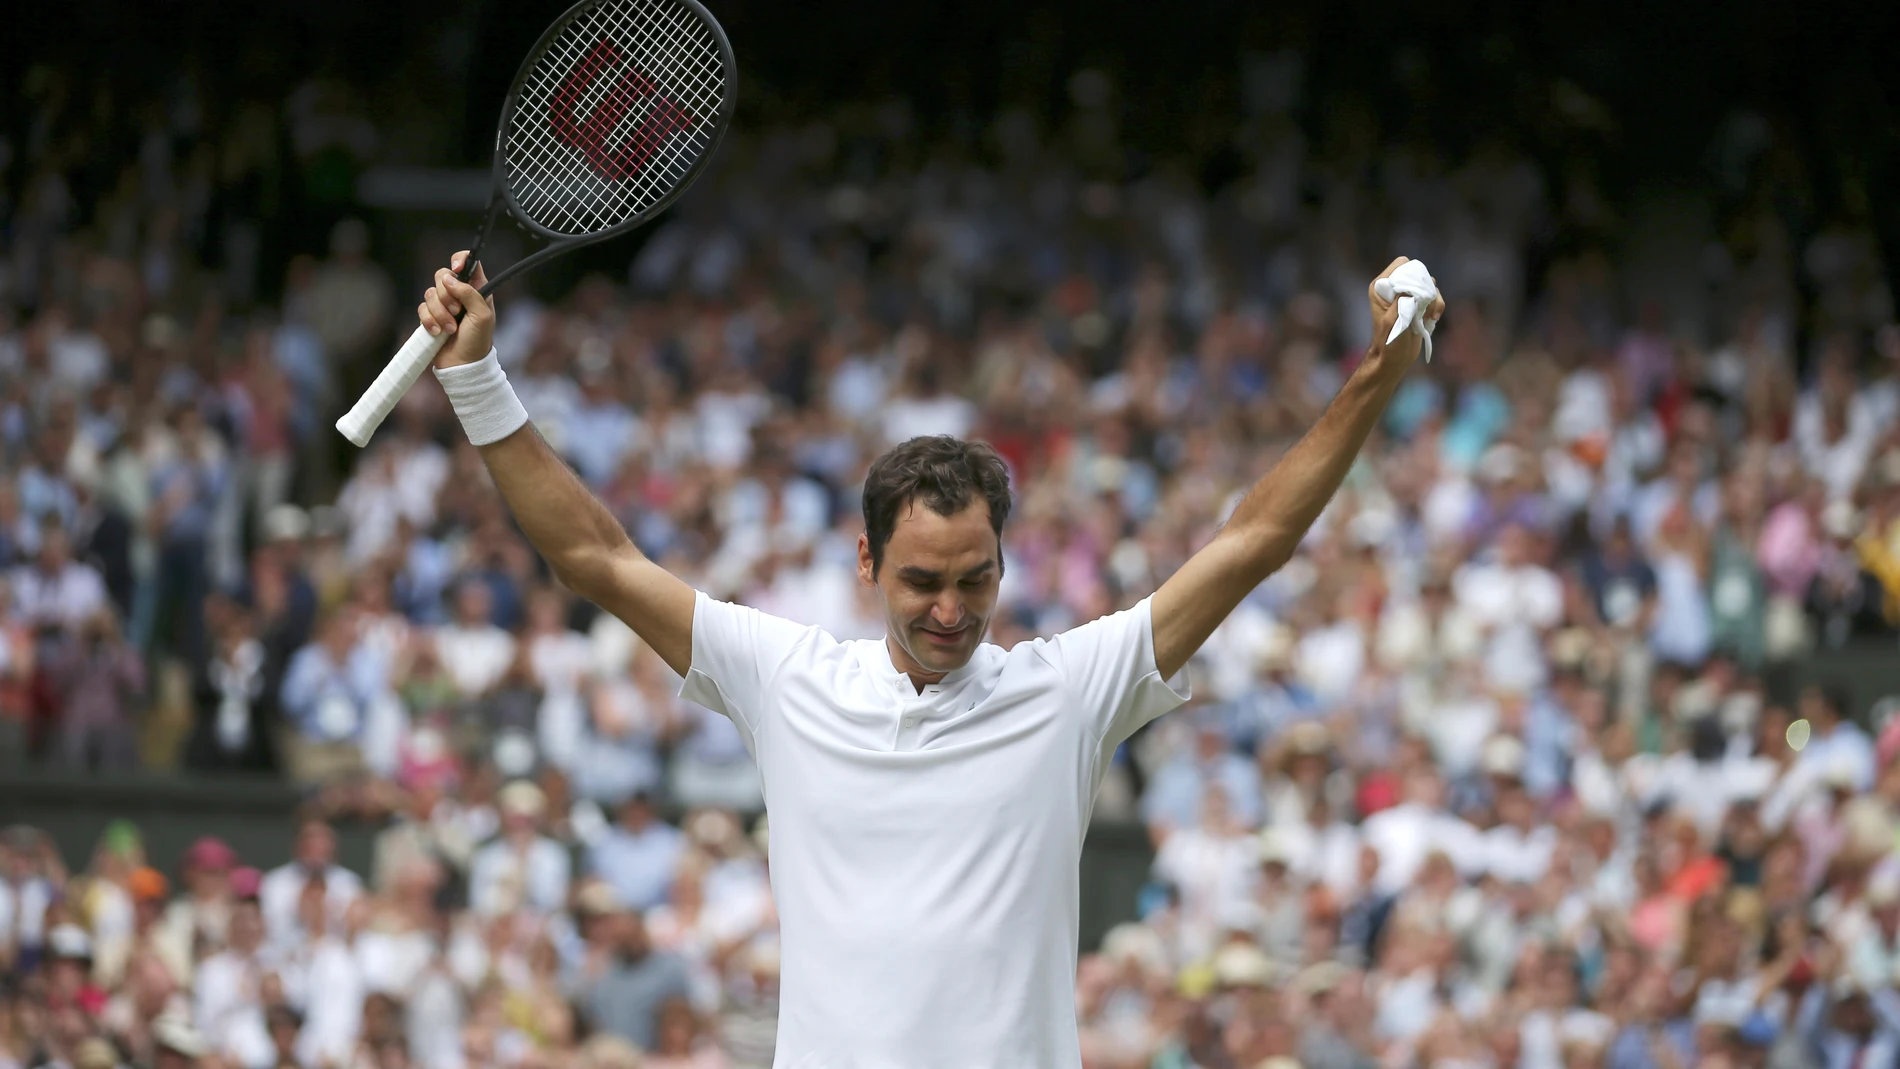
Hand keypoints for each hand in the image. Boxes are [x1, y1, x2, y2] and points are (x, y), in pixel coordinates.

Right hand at [421, 251, 495, 368]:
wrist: (463, 364)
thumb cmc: (478, 340)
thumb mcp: (482, 316)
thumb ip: (470, 293)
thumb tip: (450, 278)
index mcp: (476, 289)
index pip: (468, 262)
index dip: (460, 260)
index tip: (456, 271)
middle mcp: (459, 293)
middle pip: (442, 275)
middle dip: (446, 295)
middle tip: (457, 311)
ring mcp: (443, 304)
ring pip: (430, 293)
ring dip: (440, 313)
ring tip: (451, 328)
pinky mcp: (431, 315)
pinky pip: (421, 308)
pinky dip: (430, 321)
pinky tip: (439, 333)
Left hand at [1366, 256, 1445, 367]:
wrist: (1395, 358)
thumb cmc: (1388, 342)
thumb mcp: (1392, 321)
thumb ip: (1401, 302)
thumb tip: (1412, 287)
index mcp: (1381, 287)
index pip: (1401, 264)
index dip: (1412, 275)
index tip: (1415, 294)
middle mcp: (1394, 288)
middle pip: (1419, 273)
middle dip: (1425, 289)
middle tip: (1423, 308)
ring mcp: (1407, 295)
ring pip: (1430, 285)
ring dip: (1433, 300)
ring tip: (1427, 317)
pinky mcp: (1418, 304)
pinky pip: (1434, 296)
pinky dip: (1437, 306)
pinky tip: (1431, 319)